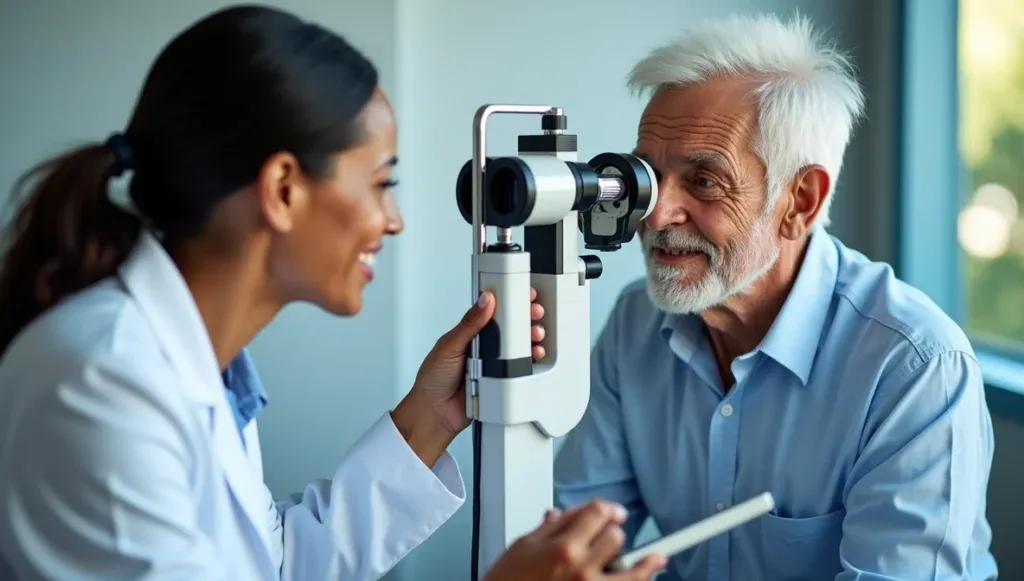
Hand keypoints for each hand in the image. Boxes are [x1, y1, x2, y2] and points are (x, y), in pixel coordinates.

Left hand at [391, 288, 544, 465]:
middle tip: (535, 312)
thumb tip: (484, 301)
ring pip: (518, 347)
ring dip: (530, 338)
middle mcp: (484, 346)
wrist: (435, 414)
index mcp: (470, 333)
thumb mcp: (449, 346)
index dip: (509, 302)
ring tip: (536, 334)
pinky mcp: (501, 379)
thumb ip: (469, 324)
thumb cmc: (433, 380)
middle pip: (510, 327)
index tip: (523, 294)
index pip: (493, 312)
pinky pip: (519, 368)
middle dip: (525, 318)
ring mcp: (494, 363)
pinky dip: (529, 361)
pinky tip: (535, 354)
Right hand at [484, 500, 666, 580]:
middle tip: (611, 539)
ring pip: (633, 573)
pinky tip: (646, 576)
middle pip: (617, 537)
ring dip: (645, 564)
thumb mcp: (524, 544)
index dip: (609, 509)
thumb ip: (552, 526)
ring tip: (657, 559)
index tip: (614, 512)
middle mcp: (581, 568)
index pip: (598, 513)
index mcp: (563, 546)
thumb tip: (571, 512)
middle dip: (614, 534)